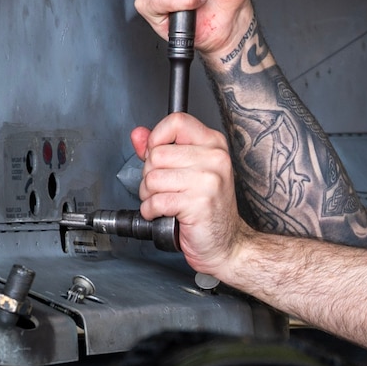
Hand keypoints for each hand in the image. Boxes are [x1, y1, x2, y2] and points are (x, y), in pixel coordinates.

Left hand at [134, 112, 251, 276]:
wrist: (228, 244)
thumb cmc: (208, 210)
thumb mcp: (188, 172)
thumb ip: (161, 149)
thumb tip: (138, 135)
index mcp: (214, 145)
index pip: (176, 121)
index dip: (157, 138)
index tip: (156, 154)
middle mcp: (214, 159)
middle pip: (157, 154)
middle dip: (150, 176)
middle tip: (165, 189)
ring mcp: (208, 180)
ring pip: (153, 178)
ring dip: (150, 196)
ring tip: (166, 203)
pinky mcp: (198, 202)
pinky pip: (156, 201)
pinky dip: (152, 211)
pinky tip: (166, 214)